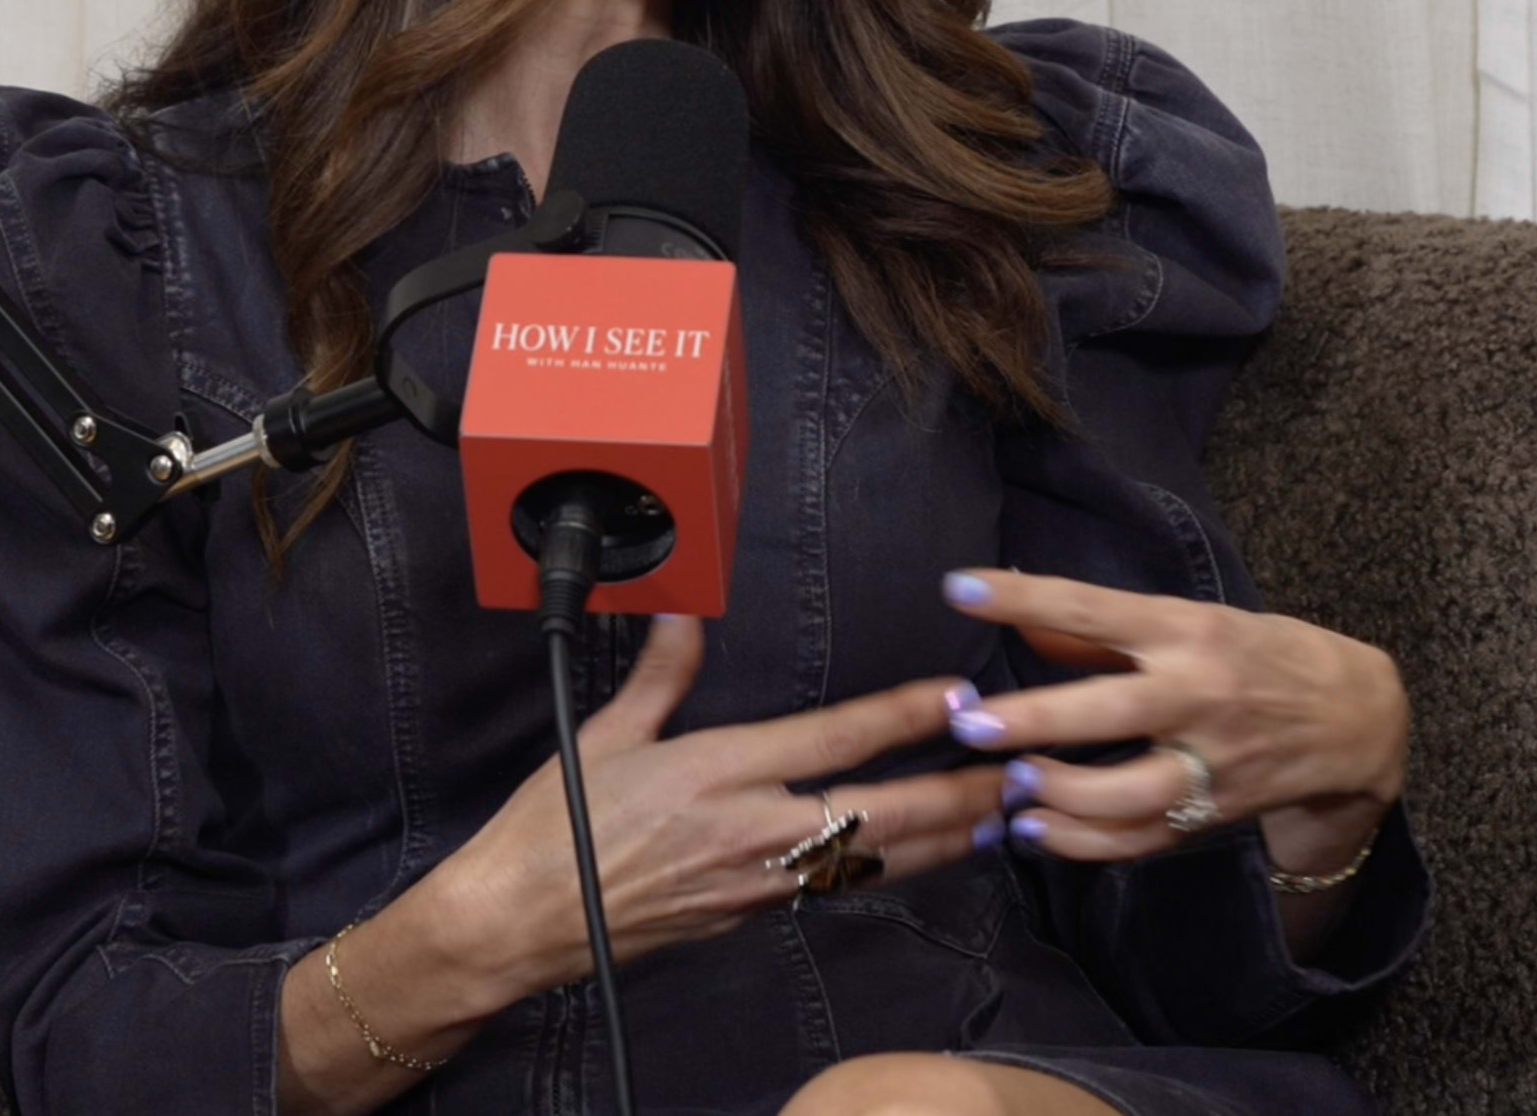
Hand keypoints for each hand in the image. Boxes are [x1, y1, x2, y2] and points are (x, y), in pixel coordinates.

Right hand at [427, 616, 1009, 1001]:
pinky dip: (891, 872)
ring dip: (943, 839)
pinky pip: (837, 890)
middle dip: (959, 793)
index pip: (836, 738)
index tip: (959, 695)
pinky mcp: (750, 917)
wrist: (517, 923)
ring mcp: (757, 882)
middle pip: (882, 812)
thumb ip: (661, 675)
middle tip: (1019, 772)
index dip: (905, 715)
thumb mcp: (606, 736)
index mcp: (720, 771)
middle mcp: (752, 829)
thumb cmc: (555, 829)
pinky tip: (924, 859)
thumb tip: (679, 613)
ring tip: (1002, 817)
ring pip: (874, 861)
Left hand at [936, 568, 1407, 879]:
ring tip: (1012, 787)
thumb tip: (1021, 616)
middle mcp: (1200, 693)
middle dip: (1035, 720)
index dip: (1025, 598)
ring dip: (1060, 794)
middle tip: (971, 723)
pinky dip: (1084, 843)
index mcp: (1191, 631)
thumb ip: (1103, 631)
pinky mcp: (1213, 811)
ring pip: (1127, 792)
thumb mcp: (1197, 621)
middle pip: (1110, 710)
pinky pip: (1141, 839)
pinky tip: (1039, 831)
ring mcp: (1210, 760)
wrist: (1357, 719)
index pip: (1096, 610)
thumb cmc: (1265, 655)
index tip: (960, 588)